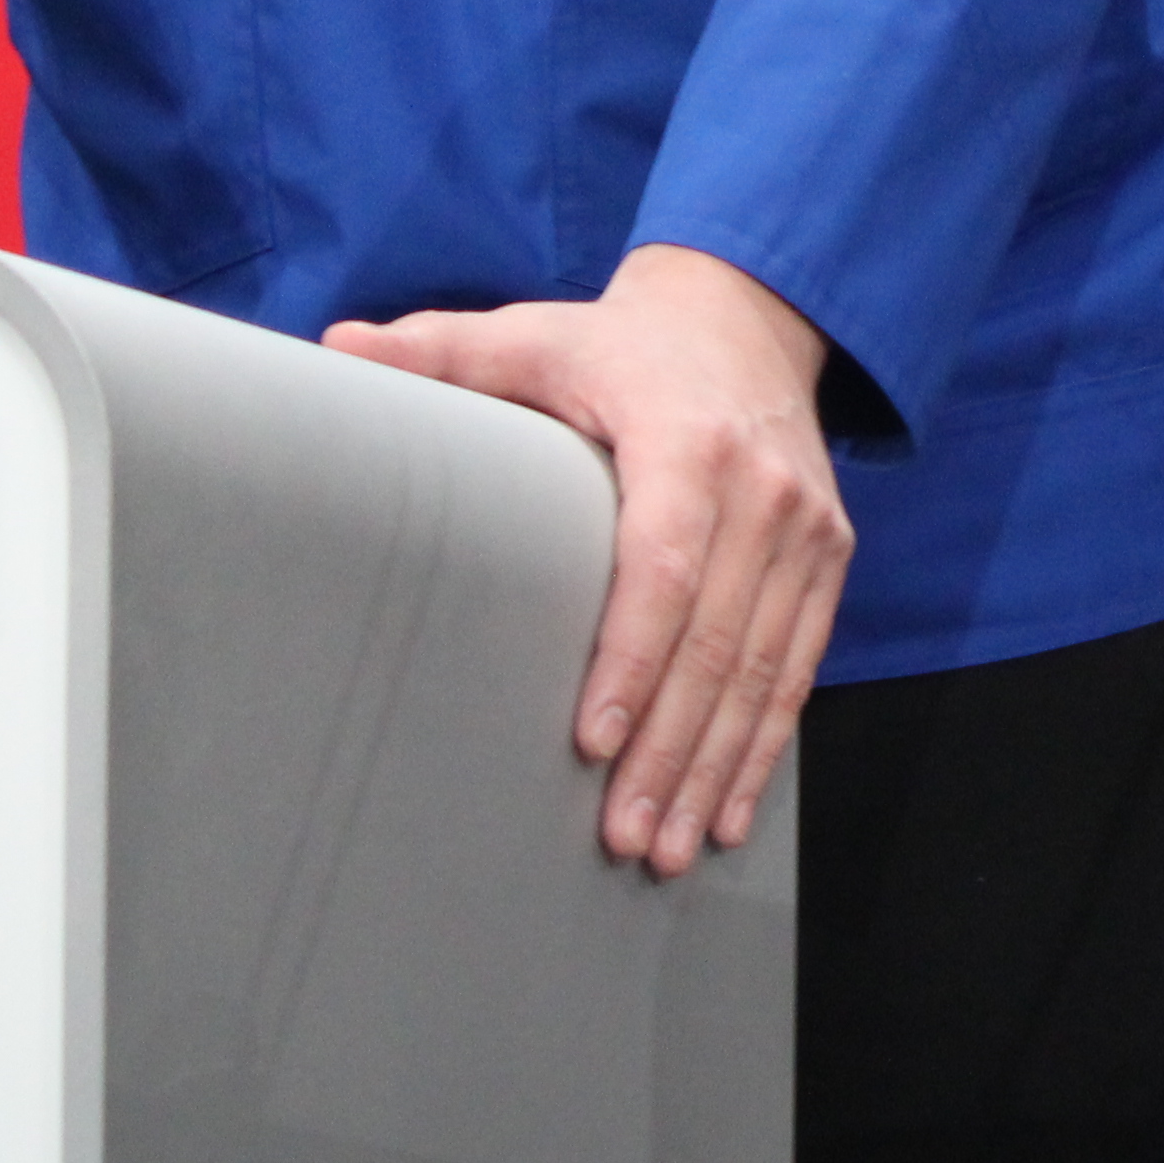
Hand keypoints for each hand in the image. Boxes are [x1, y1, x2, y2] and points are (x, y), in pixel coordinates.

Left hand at [330, 245, 851, 873]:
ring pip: (765, 668)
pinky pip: (800, 664)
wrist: (748, 315)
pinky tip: (730, 810)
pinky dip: (765, 744)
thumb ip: (437, 350)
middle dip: (670, 749)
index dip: (632, 660)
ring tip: (670, 847)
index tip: (590, 744)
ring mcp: (807, 526)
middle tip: (625, 838)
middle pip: (718, 640)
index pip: (666, 565)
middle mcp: (764, 487)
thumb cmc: (620, 344)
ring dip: (717, 766)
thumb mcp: (531, 334)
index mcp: (689, 437)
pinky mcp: (828, 555)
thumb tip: (335, 349)